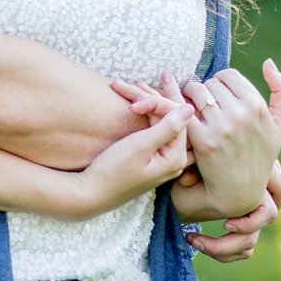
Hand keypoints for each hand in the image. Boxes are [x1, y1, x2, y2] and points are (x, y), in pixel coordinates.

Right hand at [72, 87, 191, 210]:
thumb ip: (167, 127)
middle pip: (168, 118)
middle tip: (122, 86)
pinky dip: (142, 116)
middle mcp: (174, 159)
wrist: (90, 193)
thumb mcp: (140, 146)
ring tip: (122, 87)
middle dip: (148, 99)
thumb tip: (190, 108)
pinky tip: (131, 104)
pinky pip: (153, 130)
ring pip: (159, 121)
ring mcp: (162, 159)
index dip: (156, 103)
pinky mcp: (151, 158)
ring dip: (143, 104)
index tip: (133, 104)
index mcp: (176, 157)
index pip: (176, 118)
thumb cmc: (113, 172)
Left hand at [176, 56, 280, 246]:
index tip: (218, 99)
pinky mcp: (202, 140)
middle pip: (209, 83)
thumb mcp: (279, 125)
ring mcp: (221, 127)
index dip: (219, 85)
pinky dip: (178, 112)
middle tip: (203, 108)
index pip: (227, 75)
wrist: (239, 191)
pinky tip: (182, 122)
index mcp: (258, 105)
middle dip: (204, 93)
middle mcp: (241, 114)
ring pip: (193, 93)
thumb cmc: (260, 155)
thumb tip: (268, 62)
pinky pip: (183, 112)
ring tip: (193, 113)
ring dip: (188, 100)